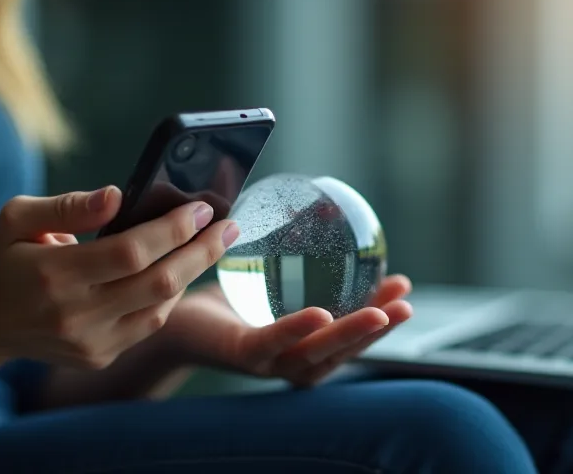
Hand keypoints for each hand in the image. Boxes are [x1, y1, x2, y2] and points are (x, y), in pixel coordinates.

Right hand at [0, 186, 239, 373]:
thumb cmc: (5, 259)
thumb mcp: (17, 219)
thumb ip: (68, 206)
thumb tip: (117, 195)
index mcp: (52, 274)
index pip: (130, 252)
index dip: (172, 230)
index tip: (201, 209)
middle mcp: (74, 314)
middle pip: (158, 282)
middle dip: (201, 250)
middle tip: (228, 225)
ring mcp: (90, 342)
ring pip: (160, 307)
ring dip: (192, 272)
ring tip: (211, 242)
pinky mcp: (99, 357)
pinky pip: (149, 324)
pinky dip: (169, 296)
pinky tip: (180, 270)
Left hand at [176, 276, 412, 386]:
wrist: (165, 313)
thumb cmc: (218, 295)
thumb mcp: (265, 274)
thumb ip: (296, 256)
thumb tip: (324, 210)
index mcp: (297, 347)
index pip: (346, 335)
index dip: (378, 317)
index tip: (403, 287)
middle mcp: (286, 362)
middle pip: (341, 352)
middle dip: (377, 331)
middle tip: (407, 305)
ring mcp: (265, 363)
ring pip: (315, 354)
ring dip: (351, 335)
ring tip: (381, 312)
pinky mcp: (239, 354)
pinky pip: (273, 342)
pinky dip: (299, 330)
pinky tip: (322, 314)